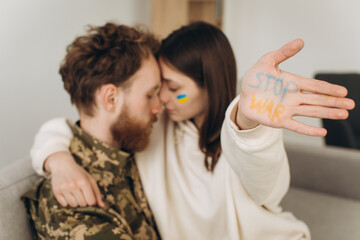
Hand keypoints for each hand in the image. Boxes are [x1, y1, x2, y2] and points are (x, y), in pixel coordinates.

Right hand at [45, 151, 104, 207]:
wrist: (62, 165)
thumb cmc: (79, 173)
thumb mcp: (90, 179)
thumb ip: (97, 193)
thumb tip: (102, 206)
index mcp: (83, 182)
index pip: (91, 201)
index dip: (92, 202)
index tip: (90, 198)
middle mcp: (73, 185)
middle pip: (82, 204)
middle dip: (84, 202)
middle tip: (82, 194)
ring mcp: (63, 188)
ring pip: (73, 205)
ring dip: (76, 202)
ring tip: (75, 194)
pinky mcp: (56, 191)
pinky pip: (64, 205)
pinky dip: (67, 202)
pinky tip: (68, 194)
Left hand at [236, 39, 354, 135]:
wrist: (243, 96)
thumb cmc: (255, 78)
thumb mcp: (267, 62)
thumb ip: (283, 53)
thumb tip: (301, 41)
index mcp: (293, 82)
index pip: (315, 86)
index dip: (329, 88)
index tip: (343, 91)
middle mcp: (294, 97)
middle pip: (318, 99)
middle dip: (334, 102)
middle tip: (351, 104)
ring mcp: (288, 109)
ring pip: (312, 112)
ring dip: (327, 113)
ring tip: (344, 114)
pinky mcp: (280, 120)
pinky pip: (296, 126)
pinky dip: (309, 130)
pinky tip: (322, 132)